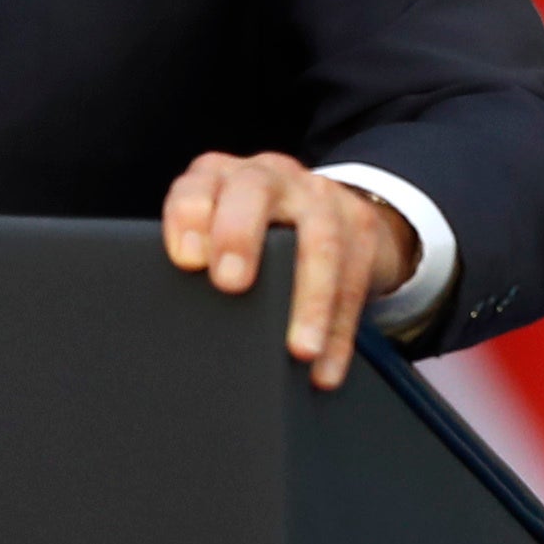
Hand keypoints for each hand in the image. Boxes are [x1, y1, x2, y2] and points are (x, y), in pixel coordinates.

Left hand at [161, 151, 423, 390]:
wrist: (326, 208)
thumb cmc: (251, 225)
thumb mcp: (218, 221)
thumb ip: (199, 248)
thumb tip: (182, 301)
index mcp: (223, 174)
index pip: (199, 183)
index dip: (190, 216)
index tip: (187, 261)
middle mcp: (271, 176)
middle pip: (255, 191)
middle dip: (240, 236)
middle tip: (230, 285)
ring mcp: (321, 198)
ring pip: (320, 243)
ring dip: (311, 303)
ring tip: (299, 351)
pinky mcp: (361, 228)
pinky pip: (354, 283)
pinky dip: (339, 334)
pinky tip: (325, 370)